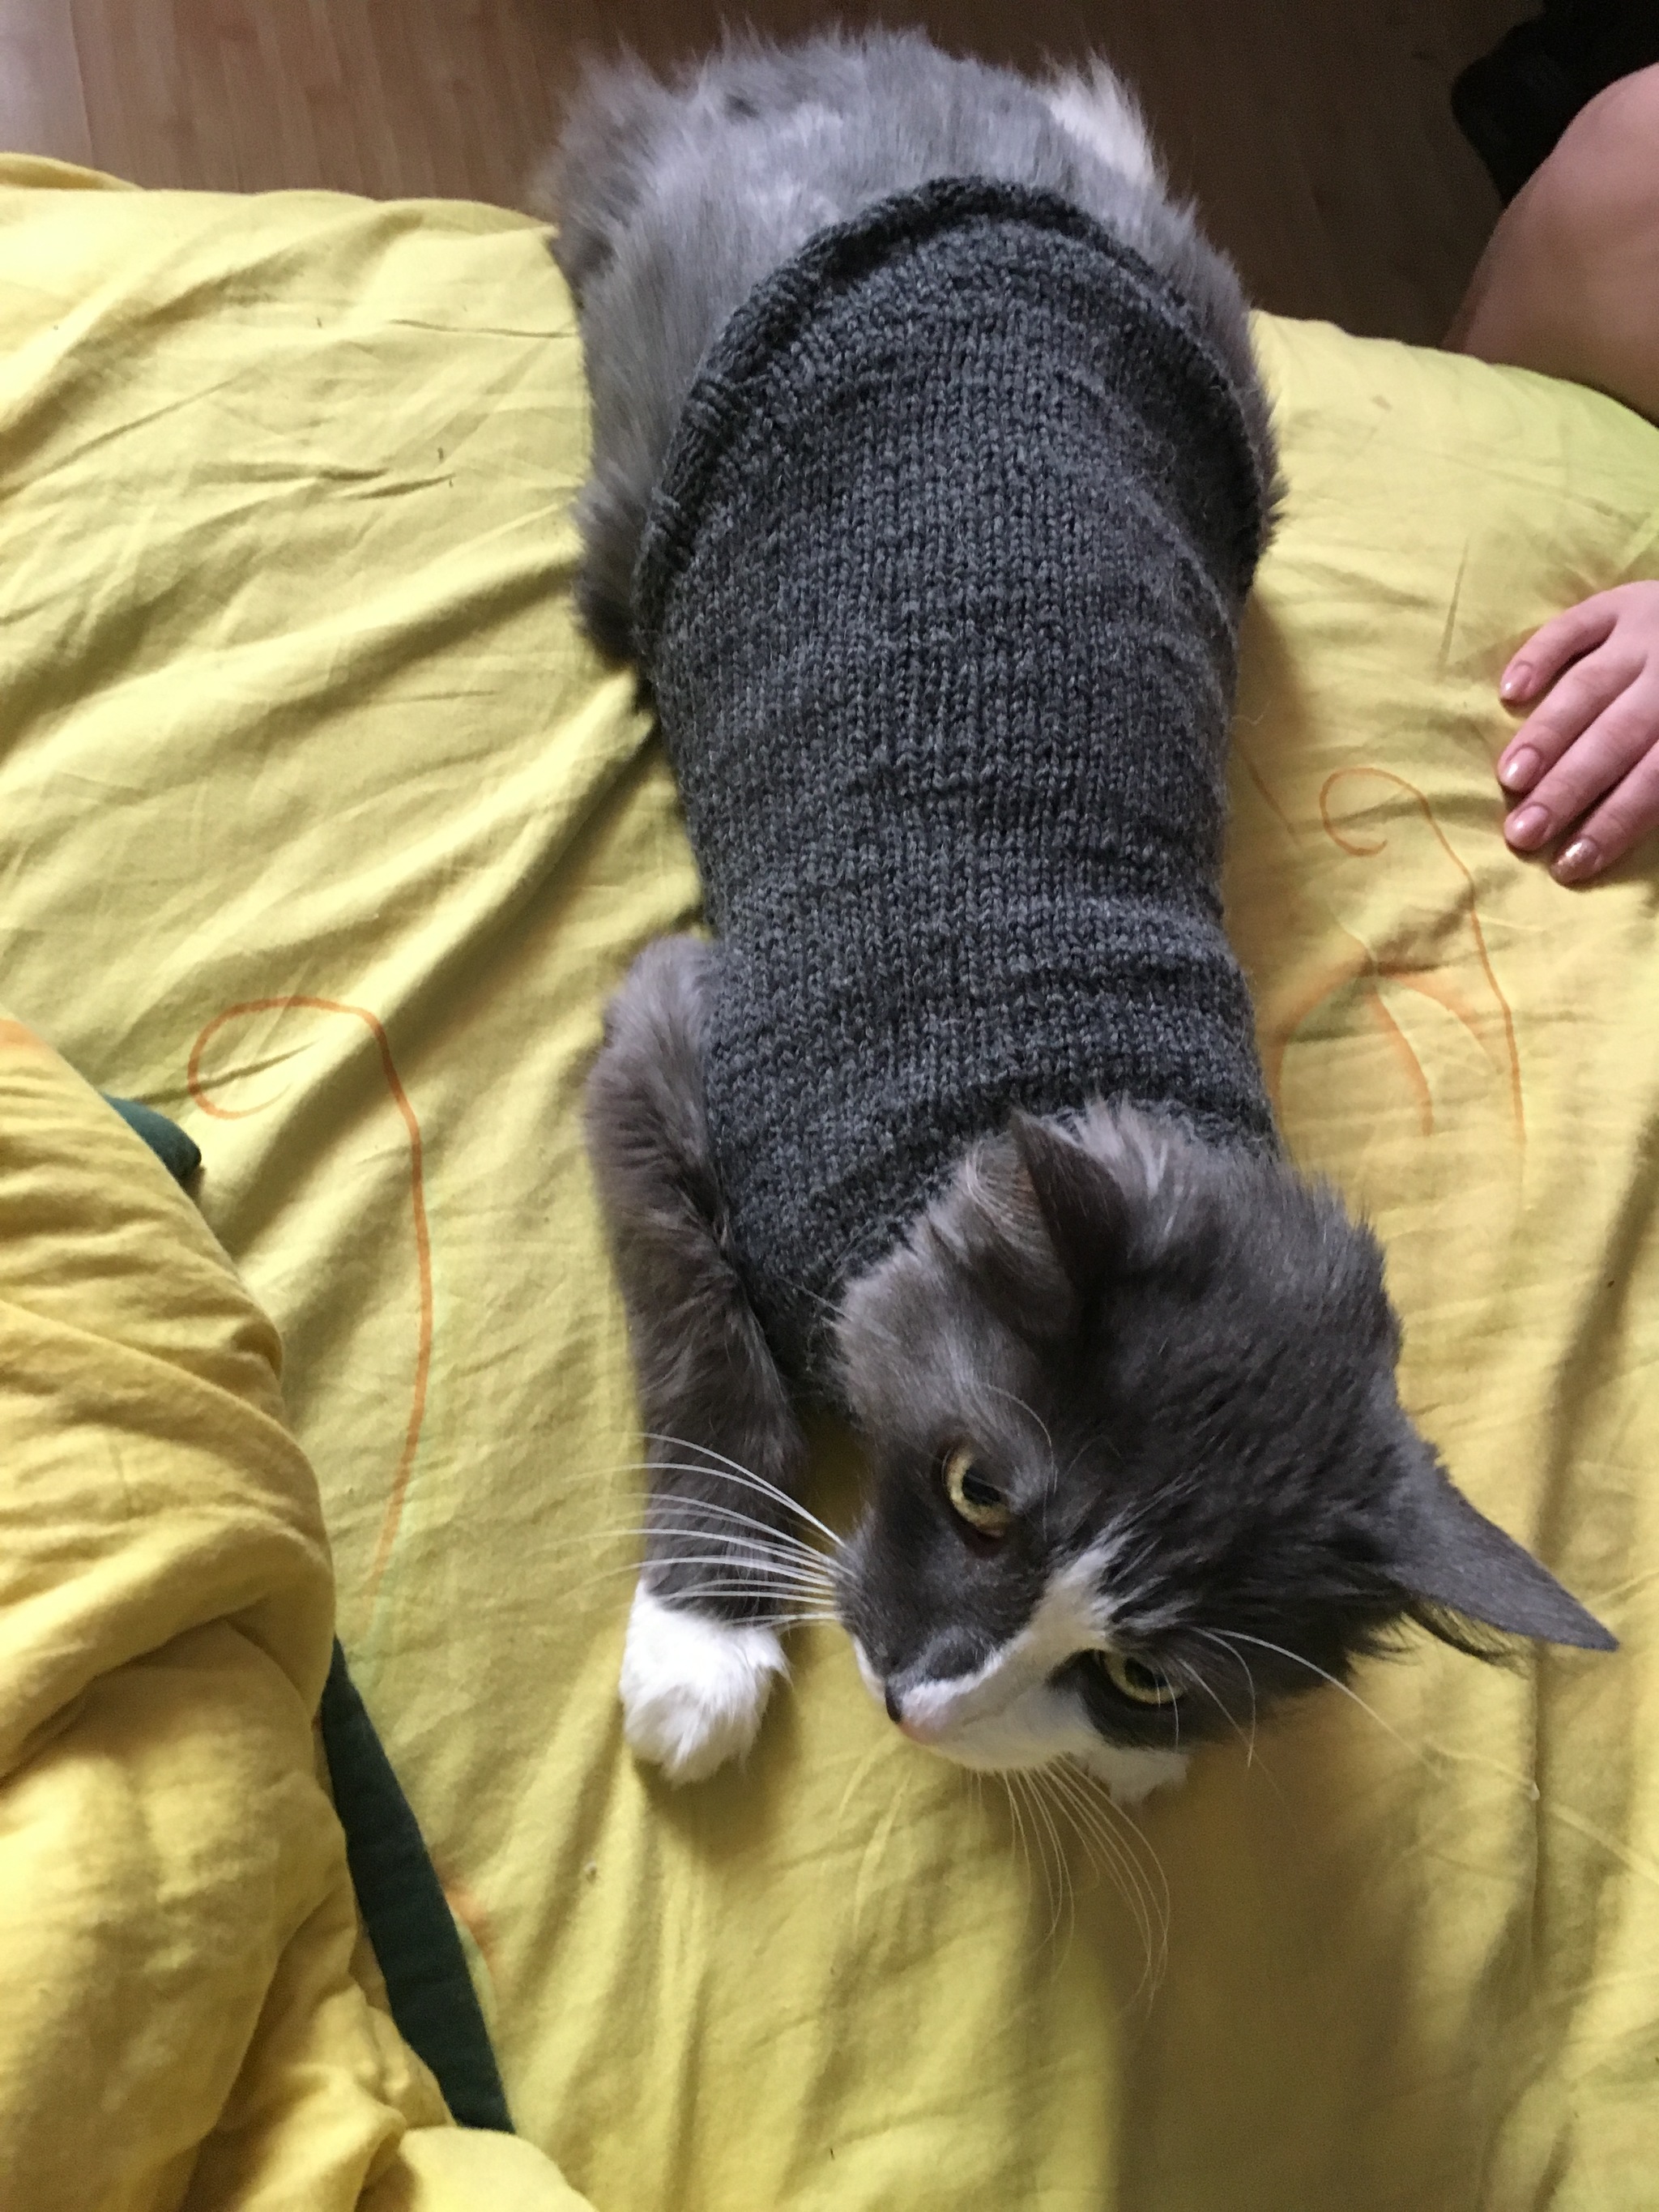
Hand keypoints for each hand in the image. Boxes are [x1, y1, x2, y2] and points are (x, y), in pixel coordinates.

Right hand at [1496, 580, 1658, 883]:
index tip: (1568, 864)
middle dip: (1567, 788)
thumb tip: (1634, 823)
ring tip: (1508, 778)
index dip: (1611, 823)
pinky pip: (1574, 627)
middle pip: (1615, 738)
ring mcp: (1644, 634)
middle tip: (1522, 832)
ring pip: (1589, 688)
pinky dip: (1539, 657)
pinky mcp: (1620, 602)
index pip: (1653, 781)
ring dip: (1545, 735)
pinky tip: (1509, 692)